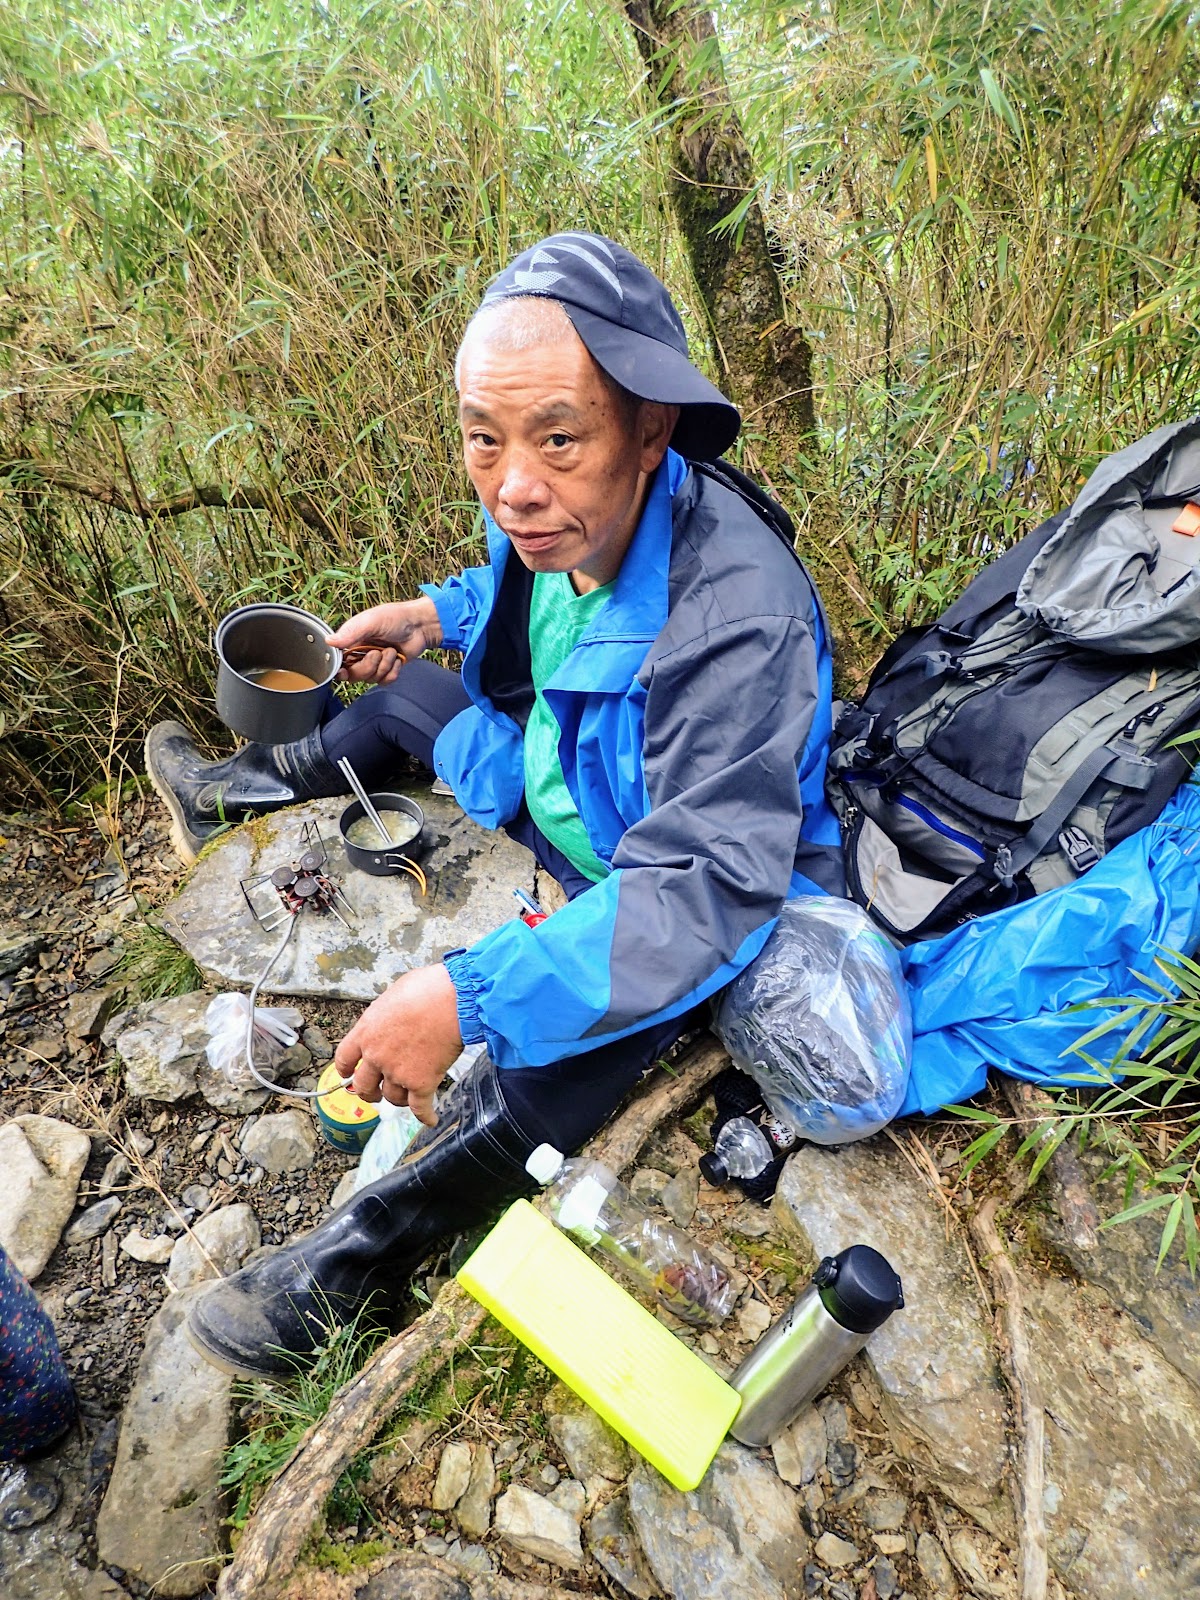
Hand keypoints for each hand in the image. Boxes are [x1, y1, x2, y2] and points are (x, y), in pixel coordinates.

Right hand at [327, 598, 442, 684]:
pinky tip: (397, 659)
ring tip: (391, 651)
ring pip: (371, 679)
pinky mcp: (388, 670)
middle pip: (354, 675)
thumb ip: (351, 632)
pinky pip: (385, 681)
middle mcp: (360, 653)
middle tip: (377, 652)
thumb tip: (329, 641)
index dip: (340, 670)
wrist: (420, 625)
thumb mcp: (371, 621)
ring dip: (384, 666)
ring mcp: (375, 663)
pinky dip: (393, 672)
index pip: (338, 661)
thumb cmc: (396, 618)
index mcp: (352, 641)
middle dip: (368, 666)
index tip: (344, 672)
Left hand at [333, 964, 462, 1126]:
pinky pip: (420, 1108)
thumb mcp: (394, 994)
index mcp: (366, 1031)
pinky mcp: (422, 1083)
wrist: (454, 1000)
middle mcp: (377, 1056)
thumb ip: (386, 1013)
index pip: (344, 1058)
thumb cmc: (428, 989)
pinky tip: (430, 1119)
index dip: (346, 1070)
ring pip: (393, 1098)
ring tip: (409, 1096)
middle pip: (364, 1086)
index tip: (349, 1074)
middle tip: (376, 1092)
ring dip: (400, 1098)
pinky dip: (425, 1116)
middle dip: (370, 1092)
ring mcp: (398, 1072)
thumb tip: (393, 1016)